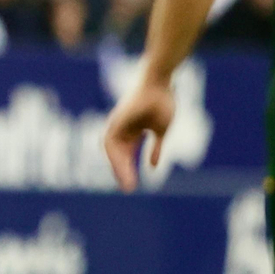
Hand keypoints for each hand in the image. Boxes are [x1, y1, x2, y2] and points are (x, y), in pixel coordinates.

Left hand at [102, 77, 174, 192]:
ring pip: (113, 151)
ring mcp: (117, 125)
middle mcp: (121, 130)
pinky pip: (112, 142)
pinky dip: (116, 156)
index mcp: (131, 132)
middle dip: (123, 172)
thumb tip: (152, 167)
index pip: (126, 155)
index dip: (128, 169)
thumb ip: (155, 148)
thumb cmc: (162, 103)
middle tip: (127, 189)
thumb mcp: (161, 131)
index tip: (131, 184)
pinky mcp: (117, 121)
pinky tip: (123, 167)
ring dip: (119, 168)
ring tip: (126, 182)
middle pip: (118, 155)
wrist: (160, 84)